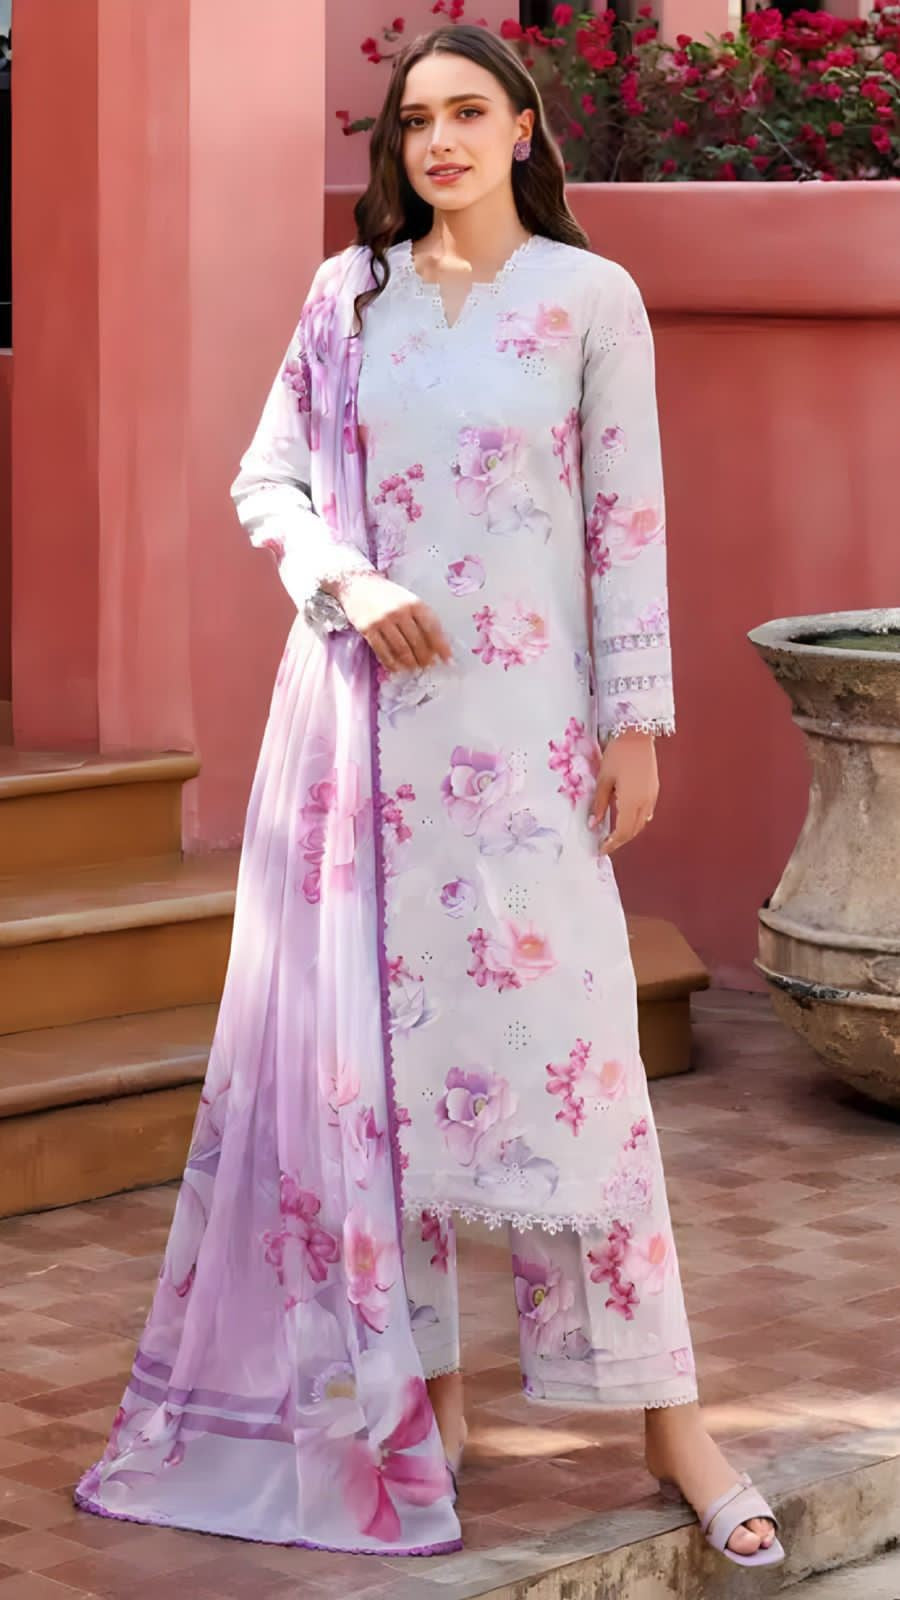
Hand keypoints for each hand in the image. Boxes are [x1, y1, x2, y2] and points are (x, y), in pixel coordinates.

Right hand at [332, 572, 452, 674]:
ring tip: (414, 667)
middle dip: (425, 658)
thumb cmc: (387, 594)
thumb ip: (423, 618)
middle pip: (417, 642)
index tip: (447, 659)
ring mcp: (382, 621)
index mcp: (414, 603)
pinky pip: (383, 652)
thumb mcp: (409, 599)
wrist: (357, 584)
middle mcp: (399, 612)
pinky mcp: (368, 629)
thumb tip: (437, 644)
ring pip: (401, 650)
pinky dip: (392, 663)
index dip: (441, 646)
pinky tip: (397, 668)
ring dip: (410, 663)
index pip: (432, 629)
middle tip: (428, 665)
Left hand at [588, 729, 658, 855]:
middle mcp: (645, 802)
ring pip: (642, 823)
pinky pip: (647, 813)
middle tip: (605, 845)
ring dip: (629, 832)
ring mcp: (652, 797)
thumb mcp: (603, 779)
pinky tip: (627, 819)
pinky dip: (636, 821)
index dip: (612, 844)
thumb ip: (599, 804)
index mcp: (631, 802)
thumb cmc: (618, 754)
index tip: (601, 849)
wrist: (637, 735)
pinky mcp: (654, 790)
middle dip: (620, 841)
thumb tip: (593, 824)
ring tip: (614, 834)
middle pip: (634, 831)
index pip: (623, 832)